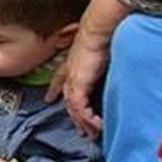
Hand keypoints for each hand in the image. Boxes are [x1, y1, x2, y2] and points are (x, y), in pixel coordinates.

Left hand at [45, 0, 128, 137]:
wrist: (99, 27)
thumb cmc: (104, 33)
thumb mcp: (103, 49)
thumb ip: (105, 59)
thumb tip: (112, 61)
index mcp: (74, 62)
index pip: (60, 78)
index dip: (55, 88)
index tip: (49, 97)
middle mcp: (70, 71)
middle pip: (68, 99)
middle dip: (74, 116)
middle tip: (81, 130)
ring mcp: (73, 79)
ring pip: (74, 108)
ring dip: (83, 122)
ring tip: (91, 134)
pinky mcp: (78, 85)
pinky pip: (81, 109)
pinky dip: (88, 120)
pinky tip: (97, 127)